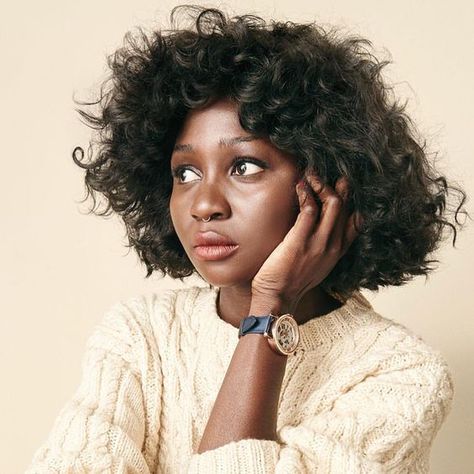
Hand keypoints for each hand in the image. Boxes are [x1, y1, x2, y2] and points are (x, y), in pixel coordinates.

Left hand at [251, 169, 362, 312]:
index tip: (341, 185)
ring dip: (322, 185)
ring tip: (311, 174)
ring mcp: (318, 244)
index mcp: (337, 251)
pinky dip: (306, 193)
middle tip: (323, 173)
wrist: (277, 298)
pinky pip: (309, 209)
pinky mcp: (300, 241)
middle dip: (337, 186)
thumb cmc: (290, 280)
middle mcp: (333, 246)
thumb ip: (322, 246)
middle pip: (346, 207)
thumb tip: (317, 226)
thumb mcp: (315, 264)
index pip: (356, 220)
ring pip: (333, 204)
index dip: (352, 200)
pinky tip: (299, 185)